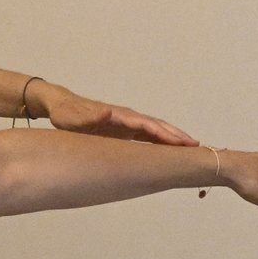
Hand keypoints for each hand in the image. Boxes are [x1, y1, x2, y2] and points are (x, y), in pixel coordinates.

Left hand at [37, 82, 196, 146]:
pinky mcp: (124, 130)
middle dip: (176, 136)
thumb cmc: (67, 114)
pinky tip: (169, 153)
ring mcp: (127, 124)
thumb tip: (107, 111)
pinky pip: (147, 136)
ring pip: (155, 131)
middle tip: (196, 147)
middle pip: (157, 126)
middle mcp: (127, 118)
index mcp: (119, 115)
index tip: (181, 142)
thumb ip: (90, 115)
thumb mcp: (74, 117)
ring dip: (172, 139)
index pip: (147, 125)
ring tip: (190, 150)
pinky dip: (160, 142)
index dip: (165, 133)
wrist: (61, 106)